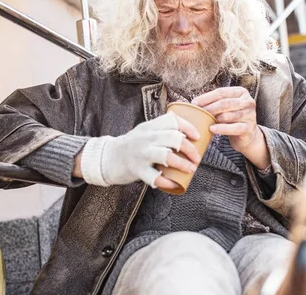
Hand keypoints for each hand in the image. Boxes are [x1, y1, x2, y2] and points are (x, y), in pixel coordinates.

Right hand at [80, 113, 200, 190]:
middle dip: (189, 148)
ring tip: (190, 169)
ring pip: (166, 156)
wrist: (107, 158)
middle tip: (196, 157)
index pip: (172, 120)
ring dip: (182, 164)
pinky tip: (174, 184)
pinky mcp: (136, 169)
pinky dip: (167, 182)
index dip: (188, 127)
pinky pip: (155, 177)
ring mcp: (140, 153)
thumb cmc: (132, 145)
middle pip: (173, 138)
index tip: (197, 136)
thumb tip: (187, 133)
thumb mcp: (145, 131)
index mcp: (150, 126)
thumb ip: (161, 130)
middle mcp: (145, 138)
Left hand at [192, 87, 269, 169]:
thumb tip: (194, 103)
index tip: (194, 103)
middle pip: (225, 103)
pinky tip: (212, 129)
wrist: (246, 136)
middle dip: (210, 108)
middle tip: (198, 113)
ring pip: (229, 115)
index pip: (221, 92)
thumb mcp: (225, 107)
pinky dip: (221, 129)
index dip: (207, 97)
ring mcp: (250, 115)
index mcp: (241, 92)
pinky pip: (234, 128)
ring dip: (214, 118)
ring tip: (204, 121)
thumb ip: (214, 102)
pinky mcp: (249, 128)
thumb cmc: (232, 118)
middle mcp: (248, 102)